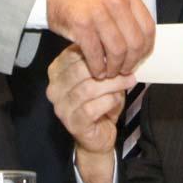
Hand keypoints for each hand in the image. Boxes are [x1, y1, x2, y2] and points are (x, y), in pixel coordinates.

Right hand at [46, 0, 154, 77]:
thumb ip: (126, 10)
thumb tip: (139, 38)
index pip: (148, 28)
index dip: (146, 49)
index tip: (139, 59)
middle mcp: (115, 1)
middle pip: (135, 42)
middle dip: (131, 62)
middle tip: (124, 70)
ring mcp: (98, 12)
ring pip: (117, 50)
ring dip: (114, 67)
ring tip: (109, 72)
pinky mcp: (81, 23)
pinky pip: (96, 53)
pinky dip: (97, 66)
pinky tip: (96, 70)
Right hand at [48, 45, 133, 182]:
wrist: (98, 135)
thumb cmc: (99, 102)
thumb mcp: (98, 76)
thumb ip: (99, 61)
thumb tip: (113, 47)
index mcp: (56, 71)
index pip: (73, 53)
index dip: (98, 52)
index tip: (117, 53)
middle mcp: (54, 88)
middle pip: (80, 69)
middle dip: (108, 68)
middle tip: (128, 69)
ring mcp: (61, 107)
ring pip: (88, 88)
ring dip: (113, 84)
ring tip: (128, 82)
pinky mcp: (72, 123)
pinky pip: (91, 108)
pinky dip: (108, 102)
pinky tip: (116, 101)